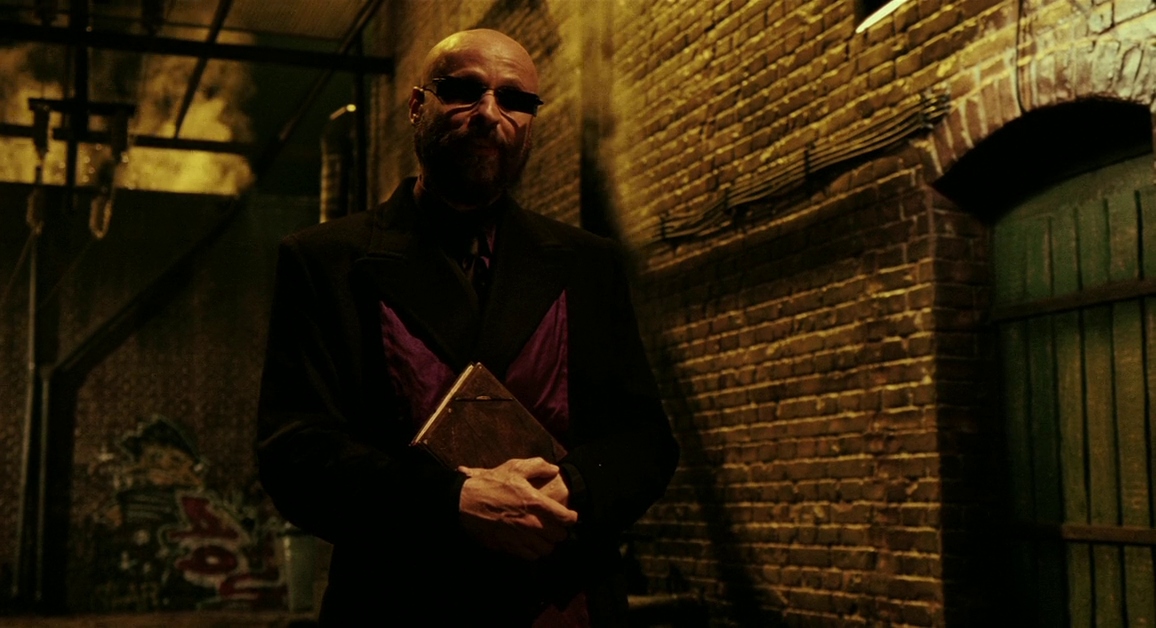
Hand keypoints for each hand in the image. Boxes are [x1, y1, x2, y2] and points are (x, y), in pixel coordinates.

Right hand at [458, 458, 577, 559]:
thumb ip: (538, 467)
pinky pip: (531, 556)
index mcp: (536, 503)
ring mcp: (520, 537)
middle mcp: (531, 523)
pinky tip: (531, 542)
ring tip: (544, 534)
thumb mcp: (514, 467)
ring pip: (547, 549)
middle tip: (556, 524)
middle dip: (560, 530)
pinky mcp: (509, 547)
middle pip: (559, 536)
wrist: (465, 502)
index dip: (571, 517)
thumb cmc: (490, 484)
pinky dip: (534, 551)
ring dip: (548, 542)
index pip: (566, 518)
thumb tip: (554, 470)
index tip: (570, 515)